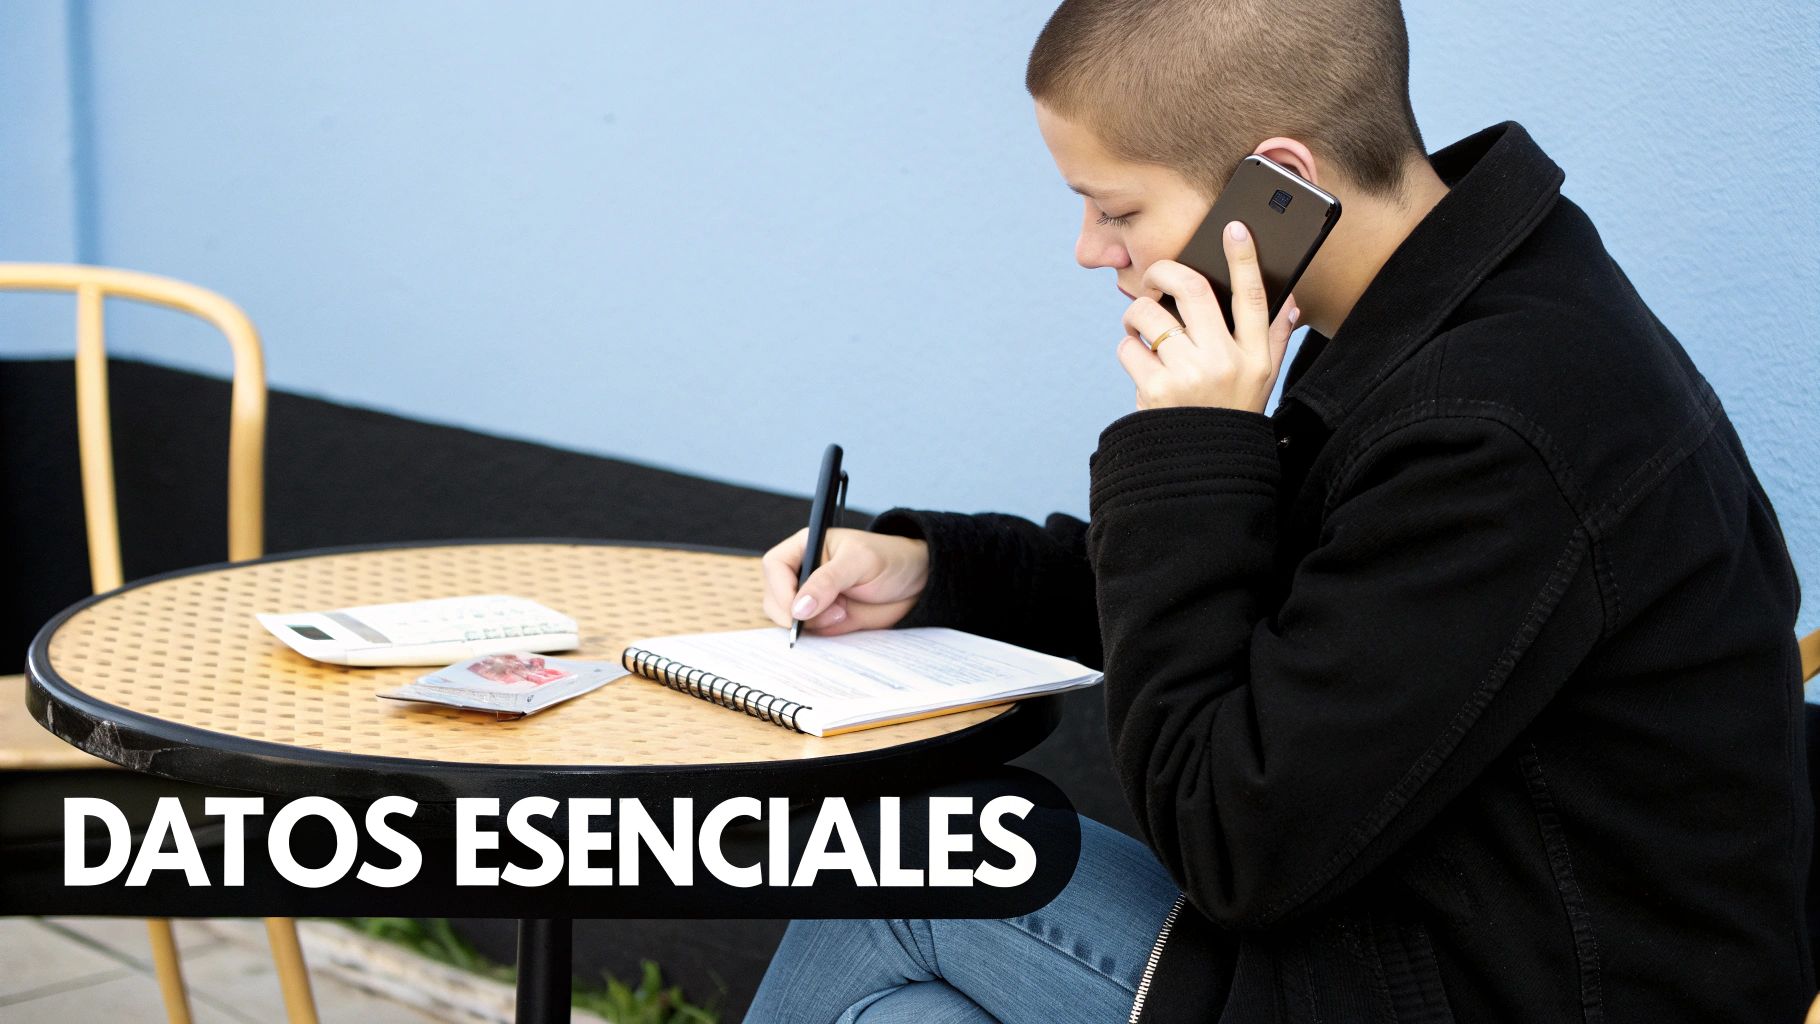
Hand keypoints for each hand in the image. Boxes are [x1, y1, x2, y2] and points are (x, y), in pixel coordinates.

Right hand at [760, 527, 930, 635]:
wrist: (917, 583)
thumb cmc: (890, 559)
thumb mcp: (859, 562)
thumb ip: (827, 582)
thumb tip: (799, 608)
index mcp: (806, 546)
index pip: (775, 566)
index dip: (781, 589)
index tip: (797, 611)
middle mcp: (803, 573)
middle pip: (774, 597)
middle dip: (794, 612)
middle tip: (831, 613)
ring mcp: (812, 599)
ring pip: (788, 619)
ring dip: (810, 624)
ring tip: (843, 614)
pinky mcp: (824, 619)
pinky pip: (809, 633)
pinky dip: (819, 635)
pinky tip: (843, 622)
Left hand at [1115, 220, 1299, 412]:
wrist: (1202, 469)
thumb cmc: (1230, 415)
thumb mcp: (1262, 381)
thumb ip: (1273, 340)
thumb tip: (1291, 302)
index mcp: (1254, 357)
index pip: (1254, 296)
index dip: (1245, 258)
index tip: (1234, 228)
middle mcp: (1224, 362)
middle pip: (1193, 290)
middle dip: (1165, 272)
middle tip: (1156, 276)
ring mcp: (1189, 375)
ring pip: (1150, 316)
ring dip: (1137, 314)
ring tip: (1142, 329)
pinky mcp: (1155, 389)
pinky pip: (1129, 347)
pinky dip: (1128, 349)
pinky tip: (1141, 365)